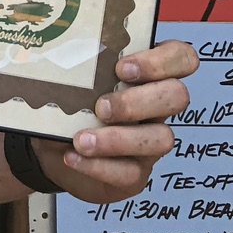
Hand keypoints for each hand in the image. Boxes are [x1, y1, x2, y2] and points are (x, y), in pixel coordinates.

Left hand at [40, 39, 198, 203]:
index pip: (181, 58)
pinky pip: (130, 173)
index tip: (122, 67)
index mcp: (146, 76)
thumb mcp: (68, 84)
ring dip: (118, 139)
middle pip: (178, 96)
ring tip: (81, 140)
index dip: (162, 61)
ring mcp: (150, 142)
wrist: (52, 152)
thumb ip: (72, 69)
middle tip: (101, 107)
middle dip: (138, 100)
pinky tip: (72, 156)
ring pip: (161, 139)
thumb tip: (51, 58)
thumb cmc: (69, 109)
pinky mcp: (136, 174)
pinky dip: (98, 165)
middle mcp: (156, 108)